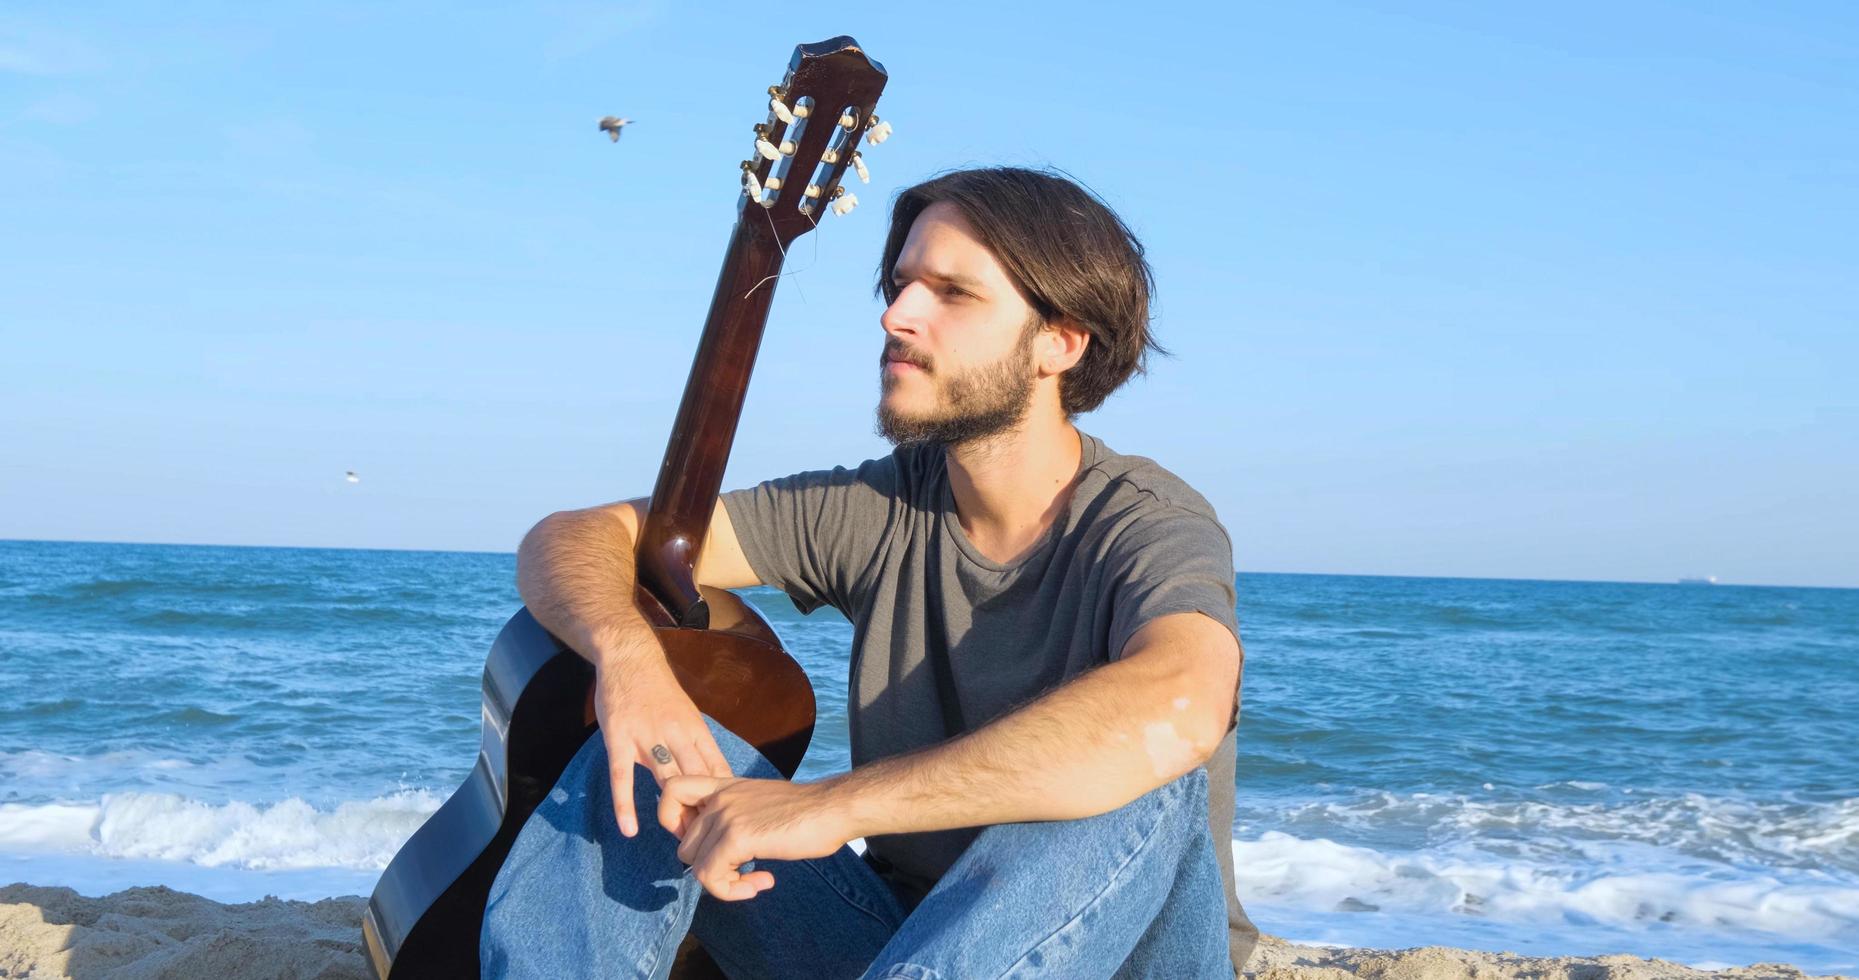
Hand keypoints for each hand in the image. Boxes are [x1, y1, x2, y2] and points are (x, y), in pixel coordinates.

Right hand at [592, 650, 732, 837]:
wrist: (629, 657)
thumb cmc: (659, 690)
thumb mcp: (687, 714)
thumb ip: (696, 745)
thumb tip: (715, 776)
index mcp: (696, 729)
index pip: (717, 769)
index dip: (726, 798)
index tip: (735, 822)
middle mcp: (676, 734)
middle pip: (696, 781)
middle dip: (705, 812)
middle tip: (712, 840)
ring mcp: (646, 737)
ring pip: (666, 781)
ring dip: (675, 813)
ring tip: (683, 841)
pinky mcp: (618, 739)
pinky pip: (622, 777)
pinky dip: (626, 804)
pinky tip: (630, 829)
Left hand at [659, 776, 854, 900]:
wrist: (832, 808)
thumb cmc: (806, 812)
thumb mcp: (759, 804)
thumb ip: (734, 818)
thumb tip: (719, 853)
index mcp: (723, 785)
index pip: (671, 791)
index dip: (674, 822)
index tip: (706, 841)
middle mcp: (719, 797)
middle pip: (684, 846)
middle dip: (711, 868)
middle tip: (742, 871)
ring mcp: (726, 816)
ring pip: (697, 867)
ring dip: (726, 884)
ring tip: (755, 880)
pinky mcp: (737, 837)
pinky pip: (712, 878)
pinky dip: (733, 891)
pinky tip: (763, 882)